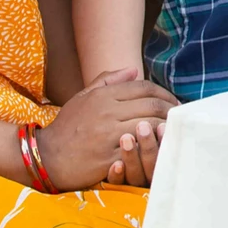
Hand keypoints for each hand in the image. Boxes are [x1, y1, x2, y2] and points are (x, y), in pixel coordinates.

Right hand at [36, 69, 176, 190]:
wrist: (47, 157)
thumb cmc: (67, 126)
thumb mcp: (83, 97)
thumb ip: (108, 80)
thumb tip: (134, 70)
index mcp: (103, 95)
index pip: (143, 87)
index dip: (163, 92)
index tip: (173, 101)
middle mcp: (107, 112)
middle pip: (151, 105)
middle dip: (171, 109)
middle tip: (181, 115)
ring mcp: (108, 135)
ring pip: (149, 126)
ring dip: (166, 128)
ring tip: (176, 129)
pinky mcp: (109, 158)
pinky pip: (138, 150)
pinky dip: (152, 148)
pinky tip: (161, 148)